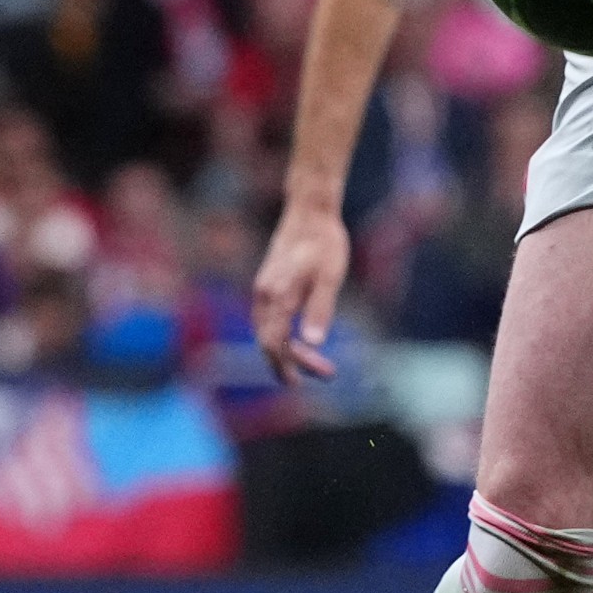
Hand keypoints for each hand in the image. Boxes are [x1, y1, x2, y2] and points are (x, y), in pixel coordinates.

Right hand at [251, 204, 352, 384]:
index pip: (274, 344)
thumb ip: (320, 309)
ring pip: (265, 331)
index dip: (288, 366)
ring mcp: (263, 289)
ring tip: (312, 361)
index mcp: (278, 296)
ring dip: (286, 350)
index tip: (304, 381)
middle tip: (324, 372)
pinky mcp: (267, 283)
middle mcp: (264, 295)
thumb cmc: (324, 242)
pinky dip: (280, 335)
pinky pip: (266, 320)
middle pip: (268, 342)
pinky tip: (298, 337)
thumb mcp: (330, 276)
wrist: (309, 210)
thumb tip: (314, 343)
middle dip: (291, 363)